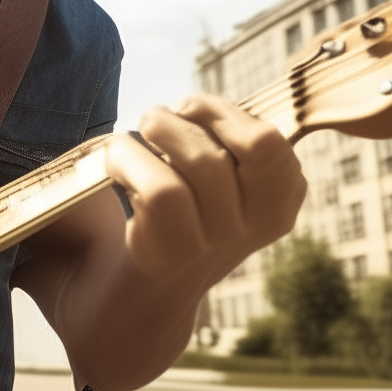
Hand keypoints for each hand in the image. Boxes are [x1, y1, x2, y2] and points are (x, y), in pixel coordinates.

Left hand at [107, 93, 306, 280]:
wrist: (125, 285)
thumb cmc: (166, 201)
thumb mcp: (207, 166)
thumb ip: (215, 135)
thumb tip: (188, 106)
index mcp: (276, 199)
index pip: (267, 144)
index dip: (223, 114)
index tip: (188, 110)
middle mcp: (254, 227)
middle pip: (226, 150)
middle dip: (182, 118)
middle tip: (153, 120)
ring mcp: (216, 245)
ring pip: (203, 164)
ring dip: (158, 132)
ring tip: (130, 138)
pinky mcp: (173, 255)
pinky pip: (163, 191)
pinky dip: (129, 160)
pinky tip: (115, 163)